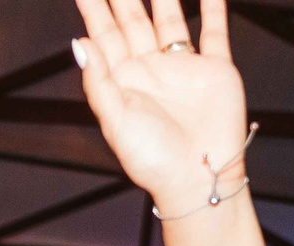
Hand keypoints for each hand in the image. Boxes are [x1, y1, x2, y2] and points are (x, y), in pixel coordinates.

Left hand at [73, 0, 249, 214]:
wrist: (198, 179)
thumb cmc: (153, 161)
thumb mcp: (116, 122)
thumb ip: (98, 82)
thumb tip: (78, 43)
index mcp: (122, 81)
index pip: (104, 33)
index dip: (94, 6)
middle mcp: (150, 69)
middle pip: (133, 18)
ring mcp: (182, 67)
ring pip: (170, 17)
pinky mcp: (215, 70)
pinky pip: (214, 30)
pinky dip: (213, 8)